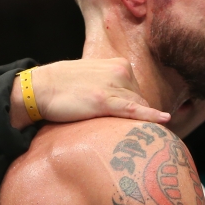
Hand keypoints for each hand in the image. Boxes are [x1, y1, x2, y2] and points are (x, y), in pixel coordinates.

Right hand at [9, 58, 170, 128]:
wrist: (39, 88)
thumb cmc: (63, 86)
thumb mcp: (93, 77)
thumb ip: (111, 84)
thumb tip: (123, 102)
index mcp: (119, 64)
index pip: (137, 91)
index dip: (134, 109)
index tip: (134, 123)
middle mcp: (121, 72)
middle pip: (140, 101)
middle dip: (136, 117)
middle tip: (128, 134)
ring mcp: (114, 86)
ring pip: (138, 108)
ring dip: (138, 123)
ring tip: (134, 139)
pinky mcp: (105, 101)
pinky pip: (133, 110)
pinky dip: (150, 116)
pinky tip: (165, 120)